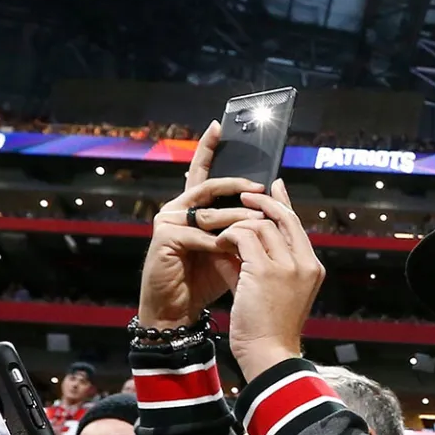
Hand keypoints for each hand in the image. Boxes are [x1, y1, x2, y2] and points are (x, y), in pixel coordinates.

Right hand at [140, 121, 265, 329]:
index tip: (219, 125)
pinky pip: (200, 235)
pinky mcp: (164, 238)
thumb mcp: (229, 247)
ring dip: (237, 221)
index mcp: (191, 206)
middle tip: (260, 188)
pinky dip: (219, 244)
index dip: (208, 148)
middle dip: (237, 186)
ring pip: (210, 213)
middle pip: (209, 186)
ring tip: (258, 227)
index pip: (202, 172)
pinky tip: (230, 250)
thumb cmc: (204, 278)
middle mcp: (177, 207)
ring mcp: (168, 221)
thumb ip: (242, 227)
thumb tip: (270, 207)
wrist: (176, 308)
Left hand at [223, 179, 324, 380]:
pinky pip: (243, 238)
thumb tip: (235, 238)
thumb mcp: (268, 290)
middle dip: (262, 202)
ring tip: (220, 232)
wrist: (269, 354)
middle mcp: (305, 263)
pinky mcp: (267, 270)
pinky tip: (217, 243)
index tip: (275, 186)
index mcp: (312, 268)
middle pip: (284, 217)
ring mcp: (289, 266)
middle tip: (243, 194)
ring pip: (260, 225)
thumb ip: (257, 263)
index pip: (298, 226)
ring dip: (237, 225)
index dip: (285, 203)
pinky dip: (228, 237)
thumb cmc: (267, 329)